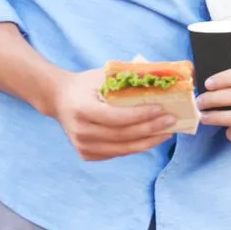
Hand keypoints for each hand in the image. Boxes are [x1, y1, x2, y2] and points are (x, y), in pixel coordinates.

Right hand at [52, 69, 174, 160]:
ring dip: (148, 142)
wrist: (59, 99)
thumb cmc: (86, 84)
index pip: (116, 117)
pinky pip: (116, 153)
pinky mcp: (86, 154)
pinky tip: (151, 139)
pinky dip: (136, 147)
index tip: (161, 110)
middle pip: (122, 135)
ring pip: (121, 149)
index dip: (140, 116)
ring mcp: (82, 145)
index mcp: (82, 110)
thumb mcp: (103, 76)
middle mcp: (80, 131)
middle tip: (171, 121)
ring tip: (167, 133)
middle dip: (150, 129)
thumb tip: (160, 80)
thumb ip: (127, 78)